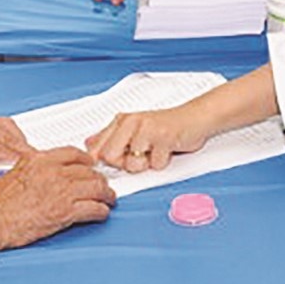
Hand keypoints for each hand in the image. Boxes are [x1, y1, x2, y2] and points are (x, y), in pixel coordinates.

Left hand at [0, 117, 31, 189]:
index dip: (18, 162)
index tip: (35, 171)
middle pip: (10, 139)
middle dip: (27, 155)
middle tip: (43, 171)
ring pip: (9, 133)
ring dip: (22, 149)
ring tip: (34, 166)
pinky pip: (3, 131)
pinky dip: (14, 142)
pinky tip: (16, 155)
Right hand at [0, 147, 115, 248]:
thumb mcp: (12, 174)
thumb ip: (32, 170)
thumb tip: (41, 174)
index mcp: (39, 160)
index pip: (73, 153)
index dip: (86, 160)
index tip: (91, 165)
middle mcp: (53, 171)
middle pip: (88, 170)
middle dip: (99, 179)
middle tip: (103, 185)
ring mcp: (61, 191)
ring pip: (96, 188)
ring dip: (106, 195)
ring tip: (109, 199)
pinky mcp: (65, 212)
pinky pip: (94, 209)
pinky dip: (102, 211)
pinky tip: (102, 213)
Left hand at [86, 104, 206, 172]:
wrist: (196, 118)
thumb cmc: (166, 126)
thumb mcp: (134, 129)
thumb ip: (110, 137)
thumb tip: (88, 145)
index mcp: (122, 120)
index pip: (98, 148)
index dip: (106, 161)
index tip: (119, 160)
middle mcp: (131, 122)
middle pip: (110, 157)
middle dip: (125, 164)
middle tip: (141, 155)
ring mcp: (146, 129)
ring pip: (132, 164)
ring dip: (146, 164)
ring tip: (155, 151)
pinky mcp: (163, 138)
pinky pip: (155, 164)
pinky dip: (162, 162)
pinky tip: (168, 149)